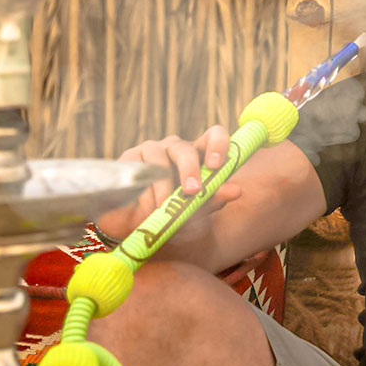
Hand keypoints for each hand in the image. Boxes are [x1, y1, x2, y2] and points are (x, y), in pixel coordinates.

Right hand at [94, 125, 243, 244]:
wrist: (135, 229)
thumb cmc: (171, 216)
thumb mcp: (195, 212)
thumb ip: (215, 199)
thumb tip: (236, 190)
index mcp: (198, 156)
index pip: (213, 136)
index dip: (218, 144)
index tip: (216, 165)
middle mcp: (176, 149)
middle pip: (185, 148)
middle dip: (190, 170)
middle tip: (192, 191)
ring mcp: (152, 150)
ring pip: (160, 160)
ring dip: (163, 189)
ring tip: (161, 210)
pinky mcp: (129, 157)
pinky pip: (138, 169)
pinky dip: (144, 192)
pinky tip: (144, 208)